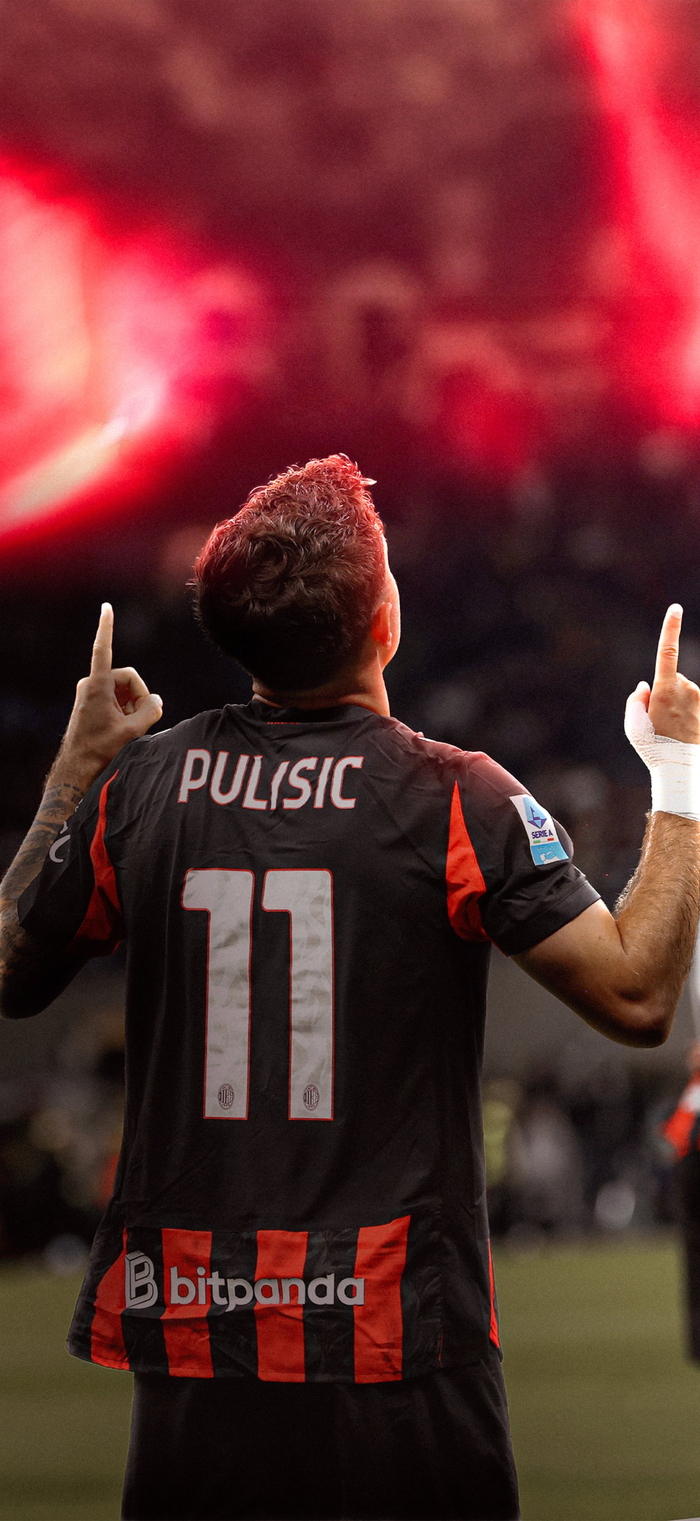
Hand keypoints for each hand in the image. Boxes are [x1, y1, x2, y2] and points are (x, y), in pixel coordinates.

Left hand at [54, 604, 162, 791]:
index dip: (106, 627)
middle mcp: (92, 685)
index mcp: (98, 686)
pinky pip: (117, 698)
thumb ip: (151, 711)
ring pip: (124, 690)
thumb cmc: (101, 750)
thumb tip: (156, 700)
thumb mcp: (133, 731)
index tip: (106, 607)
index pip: (103, 649)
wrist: (77, 769)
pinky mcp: (92, 702)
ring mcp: (91, 693)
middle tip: (140, 721)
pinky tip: (123, 728)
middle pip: (128, 679)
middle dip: (139, 697)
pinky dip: (125, 710)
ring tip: (128, 729)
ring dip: (133, 706)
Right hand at [636, 604, 699, 744]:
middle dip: (665, 694)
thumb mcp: (633, 724)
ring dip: (678, 706)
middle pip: (672, 681)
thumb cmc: (653, 746)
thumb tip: (646, 686)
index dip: (671, 628)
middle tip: (660, 721)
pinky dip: (687, 716)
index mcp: (666, 688)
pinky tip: (683, 733)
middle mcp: (687, 689)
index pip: (667, 651)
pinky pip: (693, 705)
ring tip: (672, 730)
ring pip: (684, 694)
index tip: (675, 608)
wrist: (681, 768)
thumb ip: (636, 699)